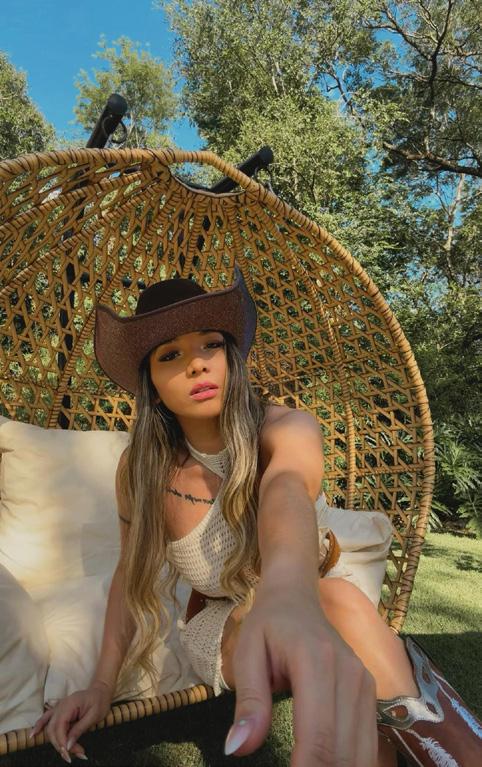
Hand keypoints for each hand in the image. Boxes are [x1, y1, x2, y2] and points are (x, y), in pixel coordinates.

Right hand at [29, 682, 112, 762]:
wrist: (101, 691)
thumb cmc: (100, 701)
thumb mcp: (94, 716)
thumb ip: (79, 729)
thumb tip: (68, 745)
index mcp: (69, 704)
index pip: (59, 727)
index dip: (62, 742)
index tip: (70, 754)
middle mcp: (60, 706)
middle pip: (53, 730)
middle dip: (61, 746)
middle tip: (73, 756)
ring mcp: (58, 707)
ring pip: (50, 728)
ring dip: (56, 743)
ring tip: (67, 754)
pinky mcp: (58, 711)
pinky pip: (46, 719)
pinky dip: (39, 726)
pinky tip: (33, 735)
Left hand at [225, 579, 377, 766]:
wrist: (296, 596)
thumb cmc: (268, 624)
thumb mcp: (246, 653)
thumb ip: (248, 701)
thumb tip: (238, 748)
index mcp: (316, 661)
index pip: (318, 735)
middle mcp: (350, 674)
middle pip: (344, 752)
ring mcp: (365, 683)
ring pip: (361, 755)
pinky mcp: (370, 693)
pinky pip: (368, 744)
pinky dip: (350, 765)